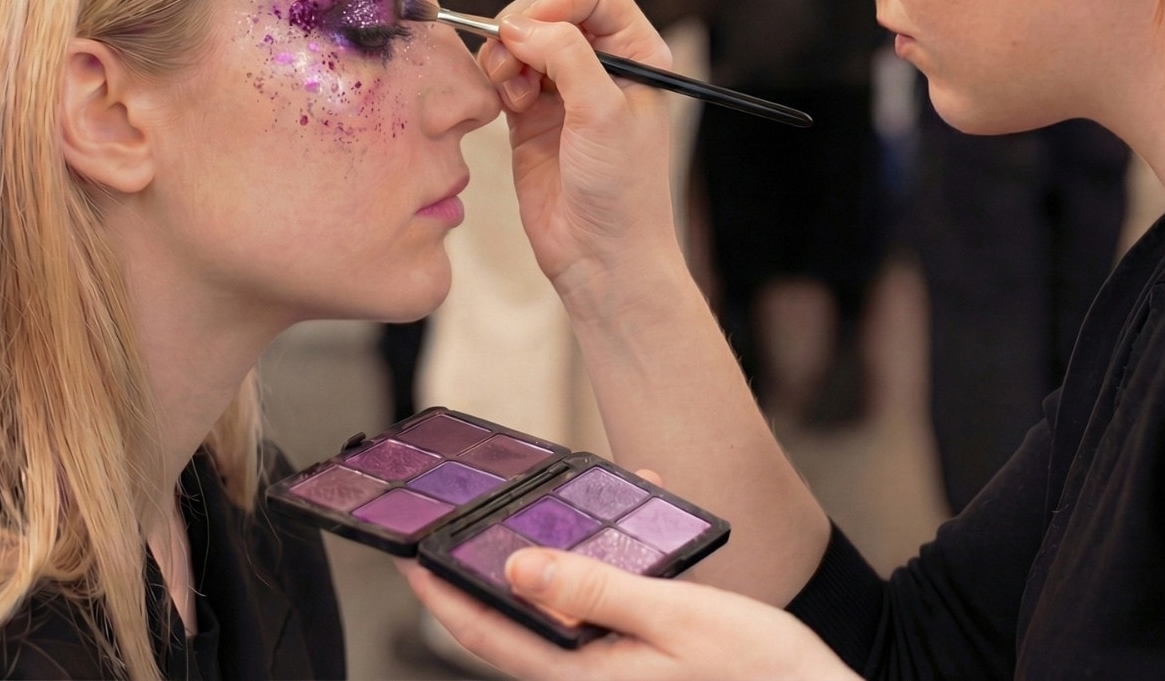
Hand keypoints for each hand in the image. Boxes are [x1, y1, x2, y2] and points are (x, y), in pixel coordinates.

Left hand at [400, 545, 856, 680]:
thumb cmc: (760, 676)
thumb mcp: (678, 617)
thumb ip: (594, 591)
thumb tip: (514, 569)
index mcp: (582, 677)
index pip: (485, 633)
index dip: (438, 593)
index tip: (404, 554)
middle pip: (514, 622)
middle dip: (492, 565)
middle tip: (468, 516)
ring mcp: (616, 676)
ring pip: (562, 611)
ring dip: (556, 556)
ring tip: (562, 501)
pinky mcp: (644, 666)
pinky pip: (603, 611)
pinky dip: (607, 568)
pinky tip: (638, 529)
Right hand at [479, 0, 683, 302]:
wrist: (600, 255)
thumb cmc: (620, 189)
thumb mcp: (602, 112)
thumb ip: (567, 55)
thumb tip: (520, 25)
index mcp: (637, 51)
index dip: (559, 0)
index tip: (538, 30)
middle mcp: (602, 62)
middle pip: (550, 5)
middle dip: (524, 26)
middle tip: (516, 66)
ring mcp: (564, 86)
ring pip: (521, 36)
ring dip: (506, 54)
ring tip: (512, 93)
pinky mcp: (531, 112)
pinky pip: (503, 70)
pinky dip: (496, 76)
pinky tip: (506, 106)